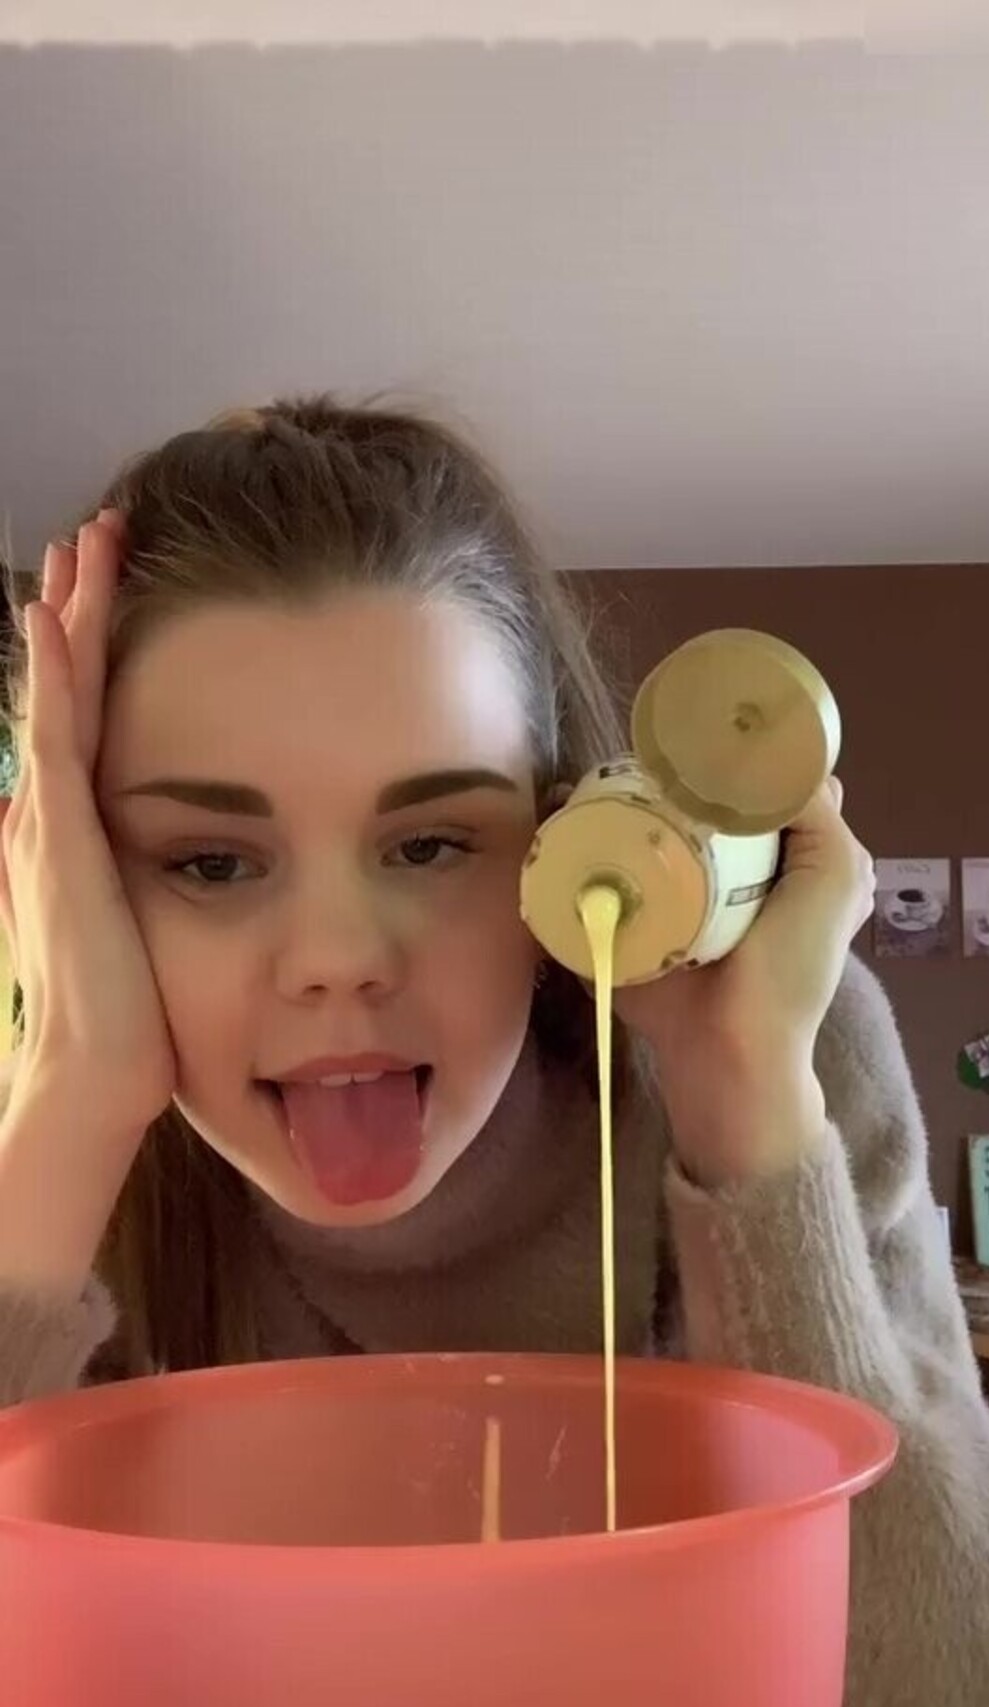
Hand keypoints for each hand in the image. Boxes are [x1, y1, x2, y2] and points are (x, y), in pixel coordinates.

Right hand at [0, 512, 179, 1131]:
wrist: (93, 1072)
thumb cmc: (121, 1013)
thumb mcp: (127, 927)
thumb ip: (116, 883)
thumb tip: (122, 857)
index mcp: (68, 830)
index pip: (80, 717)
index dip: (89, 651)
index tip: (105, 591)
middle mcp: (46, 813)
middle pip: (62, 686)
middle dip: (77, 609)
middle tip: (94, 536)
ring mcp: (46, 819)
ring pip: (57, 692)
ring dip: (69, 615)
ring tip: (82, 544)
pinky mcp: (58, 835)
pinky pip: (53, 733)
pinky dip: (51, 672)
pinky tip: (50, 617)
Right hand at [616, 778, 874, 1182]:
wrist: (730, 1044)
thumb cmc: (793, 963)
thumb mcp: (837, 875)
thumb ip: (819, 811)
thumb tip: (778, 759)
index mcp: (796, 858)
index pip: (775, 786)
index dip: (754, 758)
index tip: (722, 730)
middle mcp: (742, 866)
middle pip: (714, 797)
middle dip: (692, 773)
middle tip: (665, 752)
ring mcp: (686, 886)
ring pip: (665, 818)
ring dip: (643, 795)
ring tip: (623, 771)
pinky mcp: (641, 907)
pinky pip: (621, 856)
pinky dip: (611, 829)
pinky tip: (595, 803)